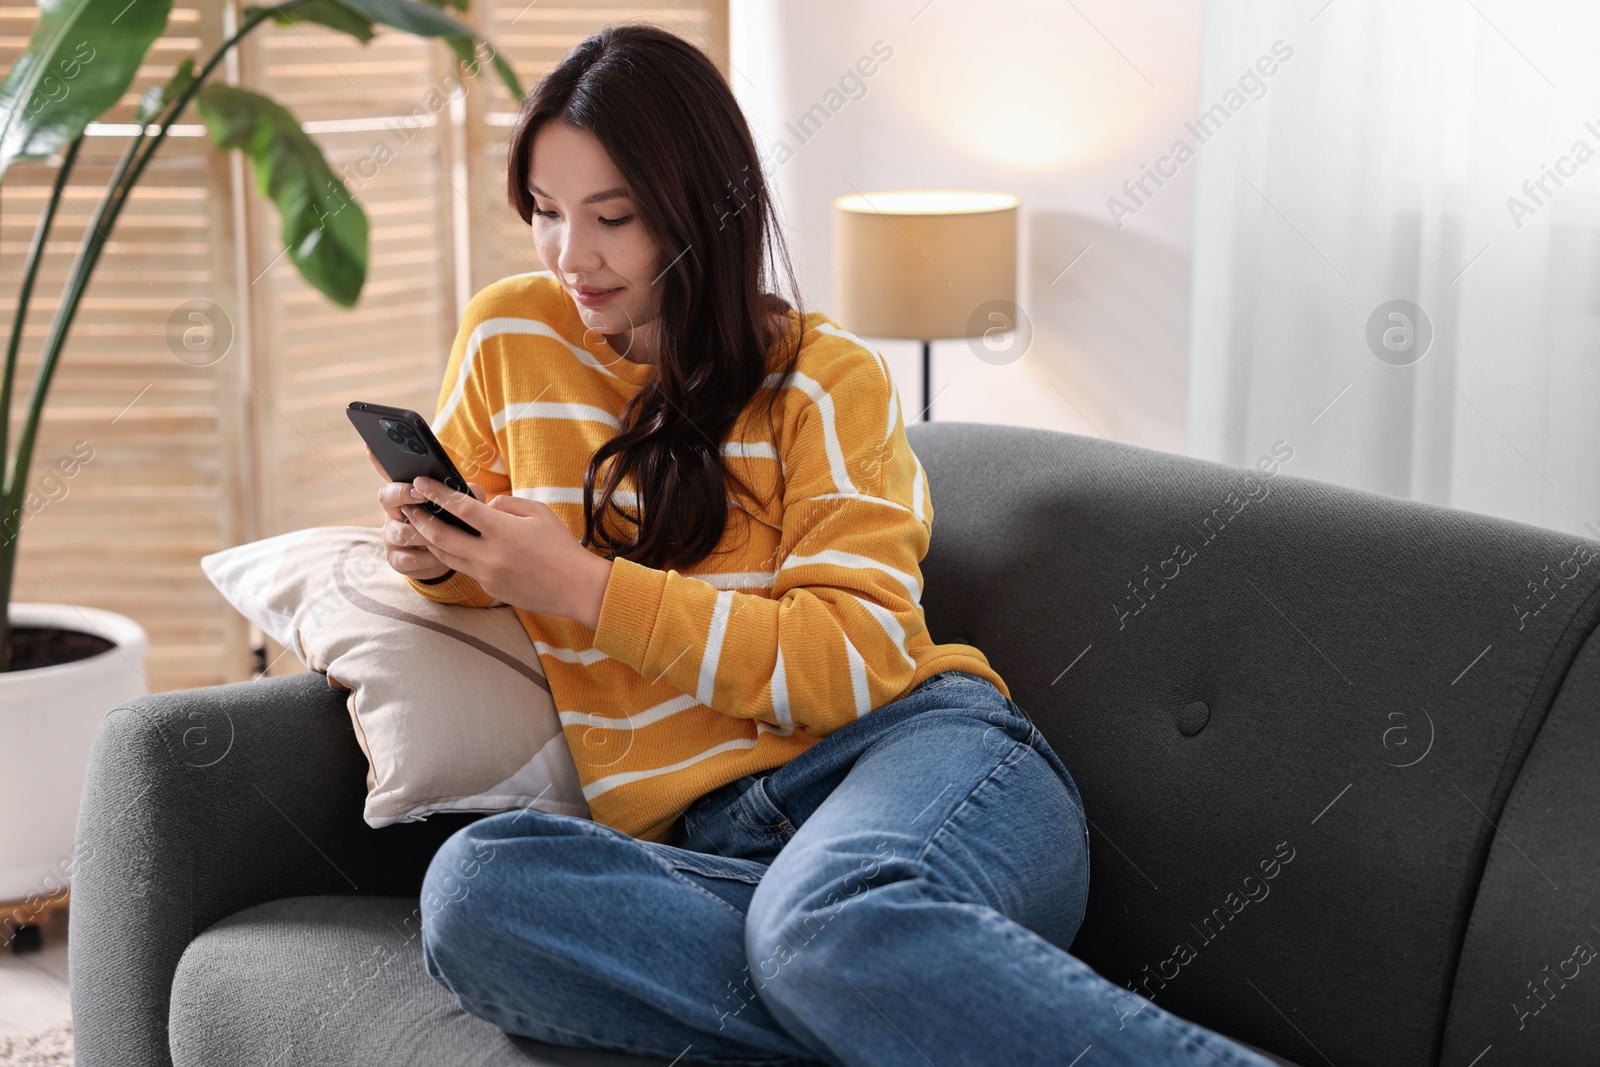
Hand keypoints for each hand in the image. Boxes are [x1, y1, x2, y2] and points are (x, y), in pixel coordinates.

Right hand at [367, 445, 482, 581]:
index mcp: (405, 492)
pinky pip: (407, 559)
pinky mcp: (397, 559)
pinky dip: (427, 559)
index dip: (382, 462)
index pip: (388, 472)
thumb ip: (467, 494)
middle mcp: (392, 512)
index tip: (401, 467)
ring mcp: (391, 536)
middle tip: (423, 496)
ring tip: (444, 534)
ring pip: (400, 532)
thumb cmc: (455, 522)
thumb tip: (472, 490)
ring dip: (423, 532)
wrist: (452, 556)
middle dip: (404, 495)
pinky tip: (441, 558)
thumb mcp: (462, 504)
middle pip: (386, 497)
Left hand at [399, 470, 614, 628]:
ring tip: (421, 527)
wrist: (576, 588)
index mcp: (503, 531)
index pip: (460, 508)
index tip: (420, 482)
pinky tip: (457, 547)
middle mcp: (490, 555)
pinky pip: (468, 570)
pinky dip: (459, 557)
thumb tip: (486, 506)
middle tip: (408, 507)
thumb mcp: (539, 514)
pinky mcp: (490, 590)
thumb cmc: (561, 547)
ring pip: (447, 557)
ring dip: (431, 540)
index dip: (437, 493)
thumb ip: (508, 505)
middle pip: (441, 536)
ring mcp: (487, 576)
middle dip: (420, 520)